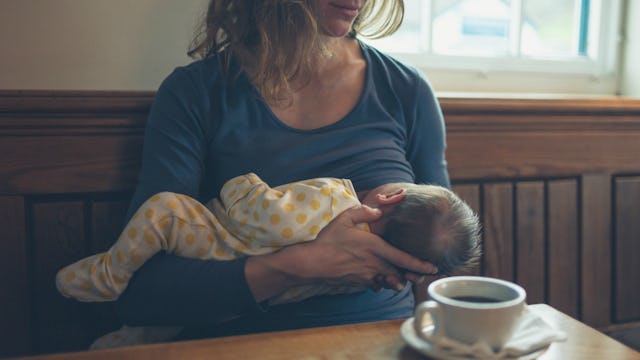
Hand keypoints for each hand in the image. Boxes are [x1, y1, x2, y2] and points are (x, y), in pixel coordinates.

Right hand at [245, 204, 437, 301]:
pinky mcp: (357, 283)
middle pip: (400, 273)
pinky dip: (379, 282)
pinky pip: (374, 285)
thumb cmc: (327, 239)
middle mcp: (373, 264)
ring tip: (400, 278)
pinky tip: (377, 277)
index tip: (433, 267)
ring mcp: (366, 276)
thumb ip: (364, 211)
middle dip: (411, 275)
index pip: (403, 258)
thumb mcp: (344, 218)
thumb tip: (378, 210)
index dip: (420, 264)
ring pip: (389, 282)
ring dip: (396, 280)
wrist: (310, 262)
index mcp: (374, 247)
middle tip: (420, 275)